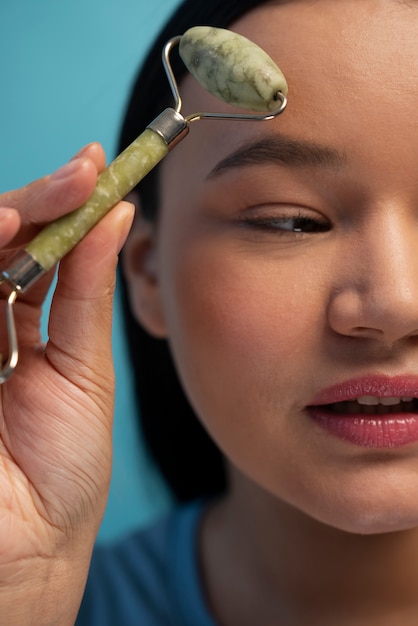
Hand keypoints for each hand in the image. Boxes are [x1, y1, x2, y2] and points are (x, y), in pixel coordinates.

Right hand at [0, 143, 133, 623]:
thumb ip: (87, 293)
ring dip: (5, 224)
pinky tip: (5, 237)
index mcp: (23, 327)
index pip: (37, 250)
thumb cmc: (62, 469)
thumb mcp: (85, 370)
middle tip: (80, 172)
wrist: (32, 547)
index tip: (95, 168)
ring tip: (39, 207)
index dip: (62, 206)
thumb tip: (114, 217)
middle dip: (37, 202)